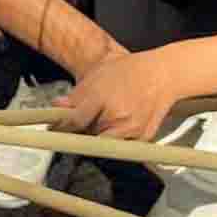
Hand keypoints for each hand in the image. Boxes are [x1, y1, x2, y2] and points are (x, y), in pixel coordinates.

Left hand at [52, 48, 173, 139]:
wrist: (163, 74)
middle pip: (87, 135)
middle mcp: (116, 115)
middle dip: (82, 130)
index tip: (54, 130)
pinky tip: (121, 120)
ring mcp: (131, 129)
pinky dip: (117, 136)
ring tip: (106, 117)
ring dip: (99, 135)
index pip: (74, 121)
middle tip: (87, 118)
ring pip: (103, 143)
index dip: (61, 127)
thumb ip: (76, 94)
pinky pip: (121, 145)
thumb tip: (57, 107)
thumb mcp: (98, 73)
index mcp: (102, 96)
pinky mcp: (142, 138)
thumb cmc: (130, 70)